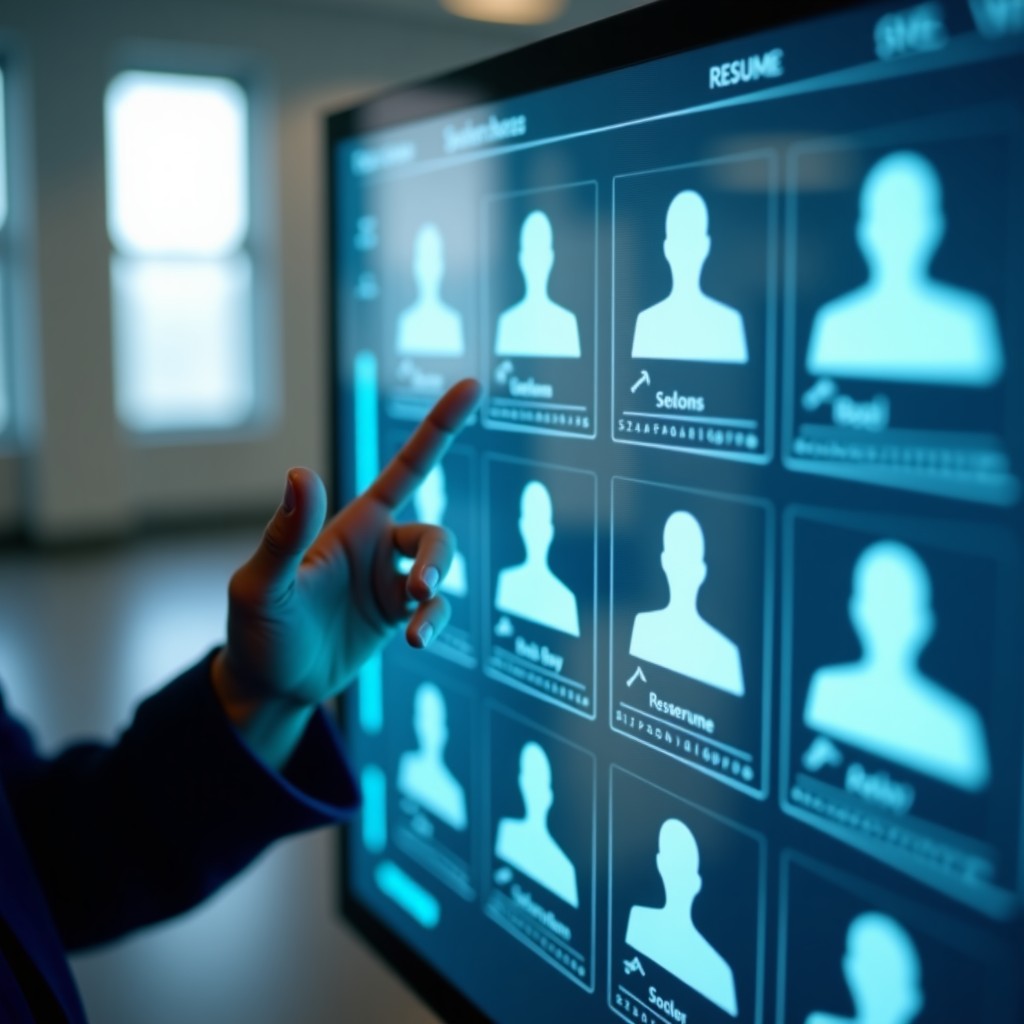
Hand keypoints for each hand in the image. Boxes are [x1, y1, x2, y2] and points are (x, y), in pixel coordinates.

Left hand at [212, 378, 480, 768]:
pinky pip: (435, 611)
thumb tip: (301, 474)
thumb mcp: (262, 585)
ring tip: (413, 615)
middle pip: (434, 533)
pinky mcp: (397, 616)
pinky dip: (433, 623)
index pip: (406, 467)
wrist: (271, 684)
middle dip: (436, 557)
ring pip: (440, 568)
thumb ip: (285, 535)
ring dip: (435, 587)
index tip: (471, 386)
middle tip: (417, 588)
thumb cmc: (257, 629)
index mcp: (350, 523)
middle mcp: (376, 545)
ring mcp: (389, 582)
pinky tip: (415, 639)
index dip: (440, 426)